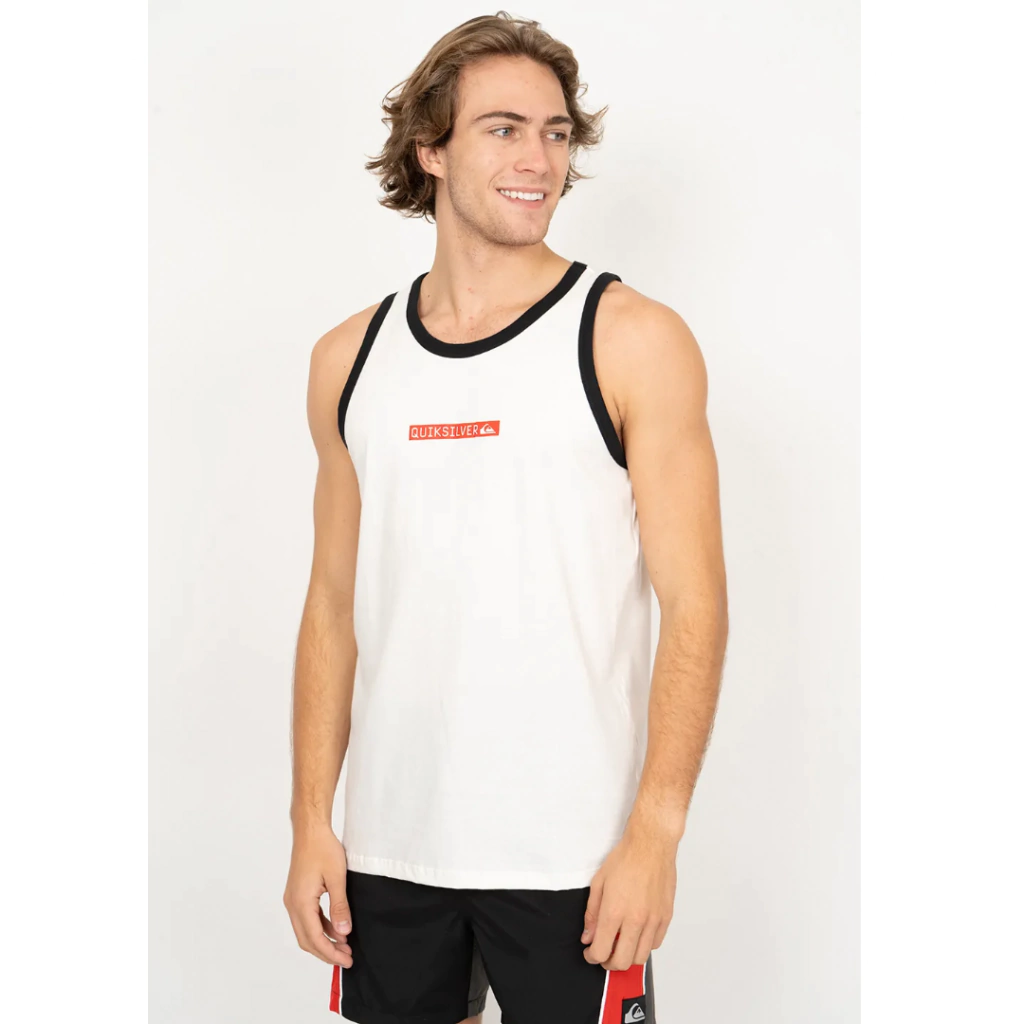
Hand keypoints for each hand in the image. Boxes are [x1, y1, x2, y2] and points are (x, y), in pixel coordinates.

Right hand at [283, 823, 353, 966]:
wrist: (310, 830)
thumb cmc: (323, 848)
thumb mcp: (337, 878)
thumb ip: (340, 907)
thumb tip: (343, 933)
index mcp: (300, 903)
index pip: (315, 938)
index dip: (331, 953)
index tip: (346, 960)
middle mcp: (292, 904)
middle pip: (307, 940)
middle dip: (326, 952)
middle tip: (346, 958)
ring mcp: (293, 899)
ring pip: (305, 930)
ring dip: (323, 940)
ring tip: (343, 946)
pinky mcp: (297, 894)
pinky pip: (307, 918)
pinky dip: (320, 927)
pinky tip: (335, 928)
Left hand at [581, 823, 677, 969]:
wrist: (651, 845)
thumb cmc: (625, 858)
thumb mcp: (599, 883)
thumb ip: (592, 914)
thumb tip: (588, 936)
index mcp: (614, 912)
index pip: (601, 951)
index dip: (592, 957)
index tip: (590, 953)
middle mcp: (635, 920)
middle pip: (621, 962)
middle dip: (608, 963)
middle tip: (604, 954)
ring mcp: (653, 920)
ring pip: (640, 957)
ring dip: (628, 957)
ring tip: (620, 945)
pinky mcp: (666, 917)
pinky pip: (655, 944)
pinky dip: (644, 945)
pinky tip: (636, 934)